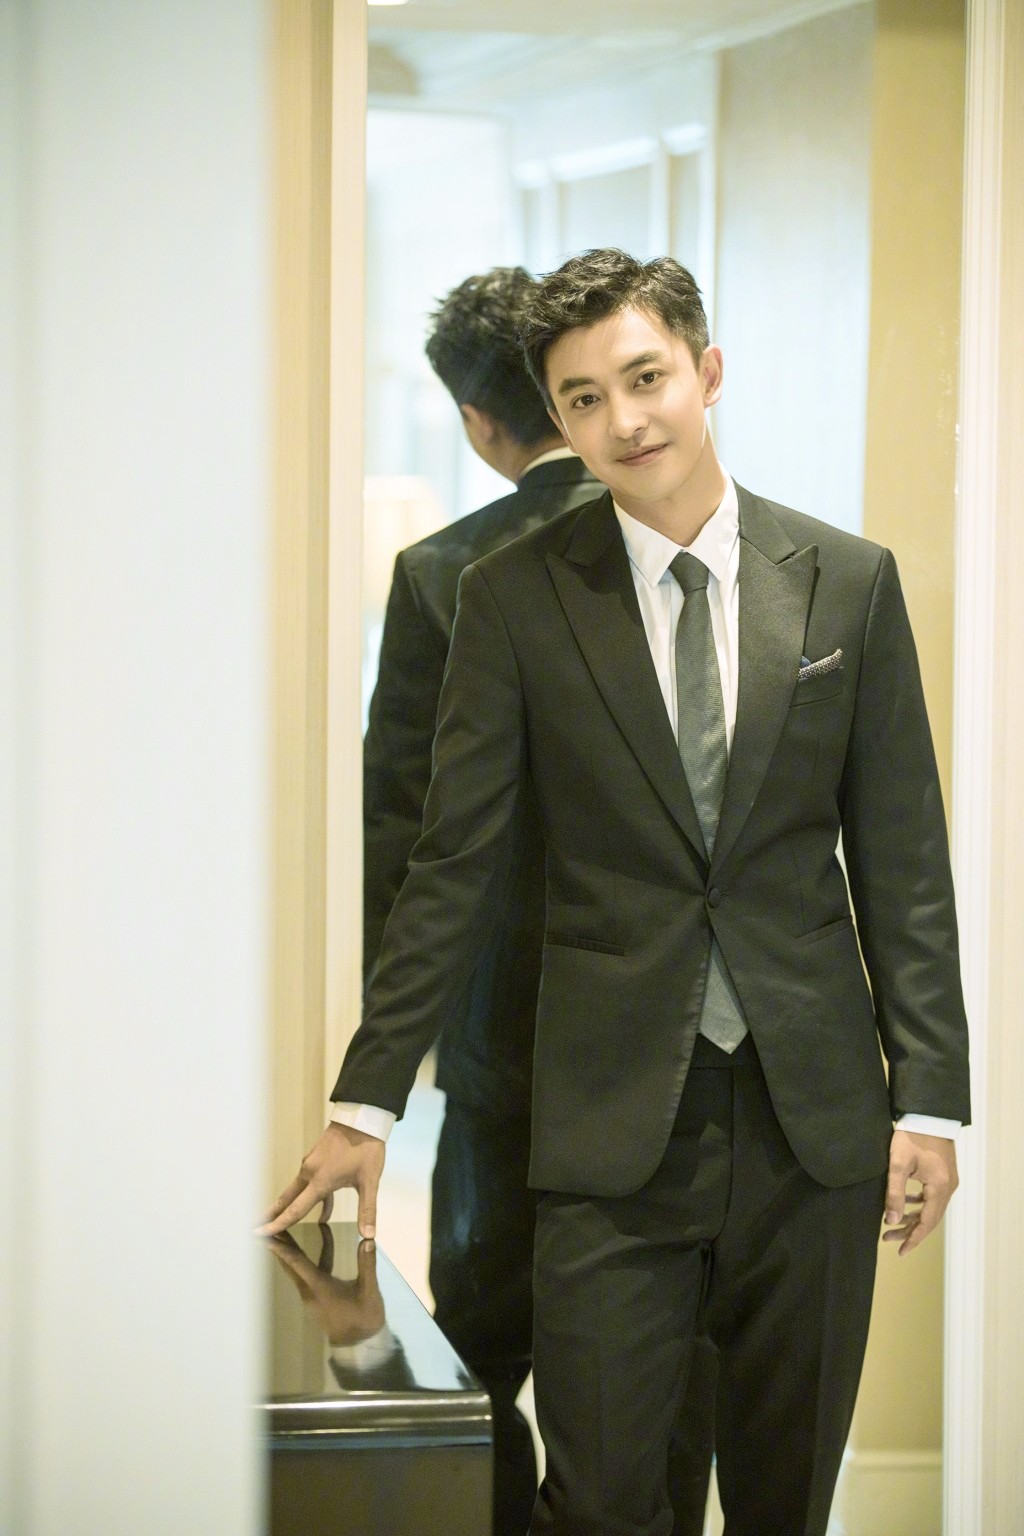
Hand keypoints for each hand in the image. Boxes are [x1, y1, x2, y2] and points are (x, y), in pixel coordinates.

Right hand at [257, 1122, 385, 1237]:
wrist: (363, 1118)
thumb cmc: (366, 1147)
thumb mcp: (370, 1181)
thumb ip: (368, 1209)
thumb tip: (369, 1234)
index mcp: (320, 1181)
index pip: (295, 1210)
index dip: (278, 1224)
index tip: (260, 1233)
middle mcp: (310, 1172)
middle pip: (286, 1199)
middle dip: (272, 1215)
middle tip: (255, 1227)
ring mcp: (311, 1164)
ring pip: (296, 1191)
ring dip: (289, 1206)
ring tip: (280, 1221)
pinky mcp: (316, 1158)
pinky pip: (308, 1182)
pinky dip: (309, 1197)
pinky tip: (324, 1213)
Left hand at [268, 1230, 384, 1346]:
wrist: (359, 1344)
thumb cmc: (363, 1318)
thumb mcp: (369, 1291)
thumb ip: (367, 1264)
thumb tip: (368, 1238)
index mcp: (319, 1287)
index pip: (296, 1262)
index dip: (281, 1247)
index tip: (266, 1235)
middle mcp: (310, 1289)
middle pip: (290, 1262)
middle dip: (279, 1243)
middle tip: (267, 1224)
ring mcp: (312, 1292)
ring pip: (297, 1265)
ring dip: (291, 1246)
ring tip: (284, 1227)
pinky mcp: (318, 1293)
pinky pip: (308, 1269)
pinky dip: (312, 1253)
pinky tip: (324, 1236)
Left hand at [883, 1129, 958, 1255]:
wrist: (928, 1113)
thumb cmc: (911, 1136)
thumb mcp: (898, 1164)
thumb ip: (895, 1193)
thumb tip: (891, 1221)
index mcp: (939, 1188)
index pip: (927, 1222)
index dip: (913, 1239)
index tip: (900, 1251)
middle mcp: (948, 1187)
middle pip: (929, 1218)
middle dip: (909, 1230)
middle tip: (887, 1238)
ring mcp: (948, 1180)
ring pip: (931, 1208)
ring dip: (912, 1217)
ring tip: (891, 1224)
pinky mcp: (943, 1173)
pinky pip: (932, 1196)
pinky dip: (919, 1204)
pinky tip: (905, 1202)